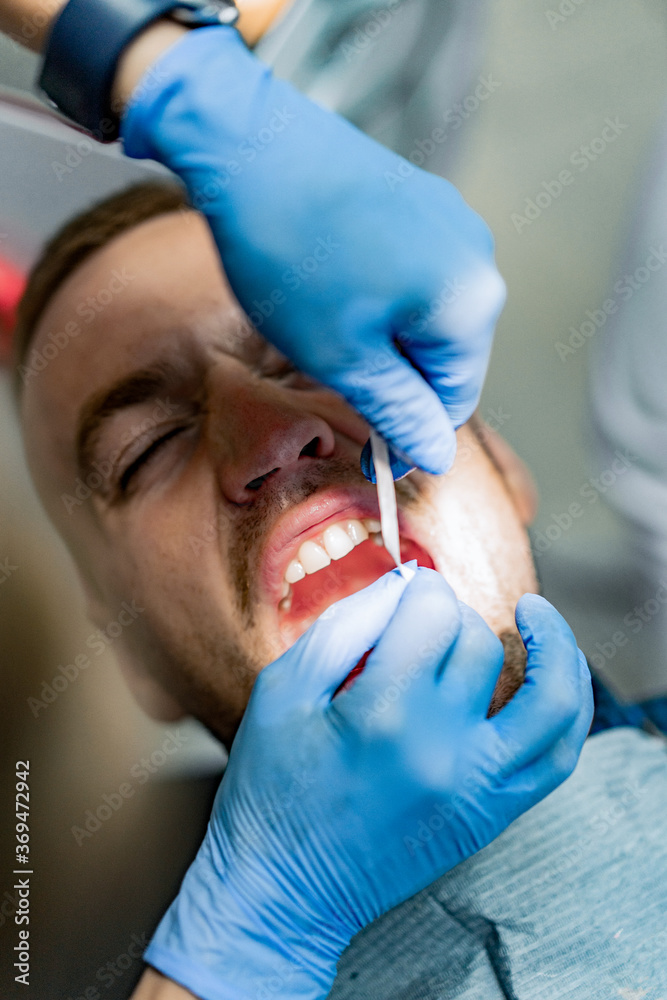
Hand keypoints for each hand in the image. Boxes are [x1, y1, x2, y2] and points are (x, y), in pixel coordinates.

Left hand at [120, 26, 504, 477]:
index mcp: (470, 304)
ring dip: (382, 335)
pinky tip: (332, 280)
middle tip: (330, 363)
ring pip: (426, 315)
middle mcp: (477, 256)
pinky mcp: (421, 198)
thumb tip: (437, 456)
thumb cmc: (290, 254)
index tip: (364, 442)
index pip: (456, 400)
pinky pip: (414, 272)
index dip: (407, 430)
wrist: (247, 144)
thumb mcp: (343, 359)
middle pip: (445, 355)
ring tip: (324, 316)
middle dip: (393, 374)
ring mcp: (450, 220)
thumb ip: (399, 413)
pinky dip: (379, 294)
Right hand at [144, 569, 591, 999]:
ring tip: (533, 614)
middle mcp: (442, 749)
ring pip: (552, 698)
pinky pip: (558, 756)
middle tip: (420, 622)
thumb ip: (345, 626)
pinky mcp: (491, 815)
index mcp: (382, 713)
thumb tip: (405, 584)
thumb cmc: (271, 788)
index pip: (434, 614)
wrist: (282, 893)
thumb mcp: (282, 691)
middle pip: (478, 644)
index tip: (403, 591)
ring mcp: (477, 787)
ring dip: (552, 645)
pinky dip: (569, 708)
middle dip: (452, 616)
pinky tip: (553, 674)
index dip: (419, 588)